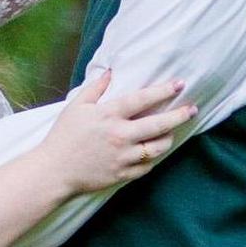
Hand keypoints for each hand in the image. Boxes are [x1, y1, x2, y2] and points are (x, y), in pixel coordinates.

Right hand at [41, 68, 194, 196]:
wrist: (53, 172)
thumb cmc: (63, 137)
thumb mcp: (76, 107)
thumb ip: (95, 88)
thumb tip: (110, 72)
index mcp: (109, 116)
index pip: (143, 99)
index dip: (164, 90)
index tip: (180, 84)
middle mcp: (120, 135)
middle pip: (159, 125)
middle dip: (179, 116)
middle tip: (192, 110)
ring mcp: (123, 157)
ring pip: (157, 148)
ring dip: (169, 138)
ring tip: (172, 132)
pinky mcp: (122, 174)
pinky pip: (147, 166)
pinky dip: (153, 158)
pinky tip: (154, 151)